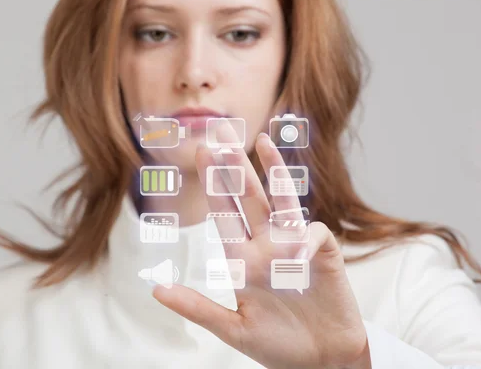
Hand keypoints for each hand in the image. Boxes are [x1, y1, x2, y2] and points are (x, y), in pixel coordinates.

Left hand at [152, 131, 370, 368]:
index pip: (225, 215)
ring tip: (260, 142)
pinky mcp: (324, 254)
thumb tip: (155, 289)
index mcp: (243, 261)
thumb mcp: (232, 328)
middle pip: (249, 198)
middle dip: (235, 167)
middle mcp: (266, 246)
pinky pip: (313, 235)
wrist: (322, 362)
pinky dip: (305, 238)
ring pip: (281, 202)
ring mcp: (295, 247)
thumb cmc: (278, 346)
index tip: (200, 154)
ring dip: (272, 172)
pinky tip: (297, 249)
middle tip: (221, 134)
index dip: (214, 185)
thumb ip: (196, 307)